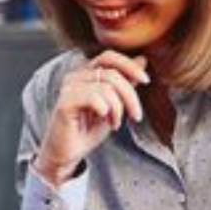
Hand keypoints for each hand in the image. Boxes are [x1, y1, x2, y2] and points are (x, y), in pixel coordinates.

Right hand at [33, 52, 149, 185]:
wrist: (69, 152)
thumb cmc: (88, 129)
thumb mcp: (114, 104)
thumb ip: (125, 83)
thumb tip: (141, 60)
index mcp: (86, 74)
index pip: (109, 57)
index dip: (129, 65)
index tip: (146, 80)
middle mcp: (75, 77)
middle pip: (113, 74)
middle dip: (130, 96)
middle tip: (135, 115)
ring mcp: (68, 88)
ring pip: (106, 87)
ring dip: (118, 108)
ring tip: (116, 122)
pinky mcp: (65, 102)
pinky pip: (94, 98)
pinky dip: (106, 110)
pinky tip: (105, 121)